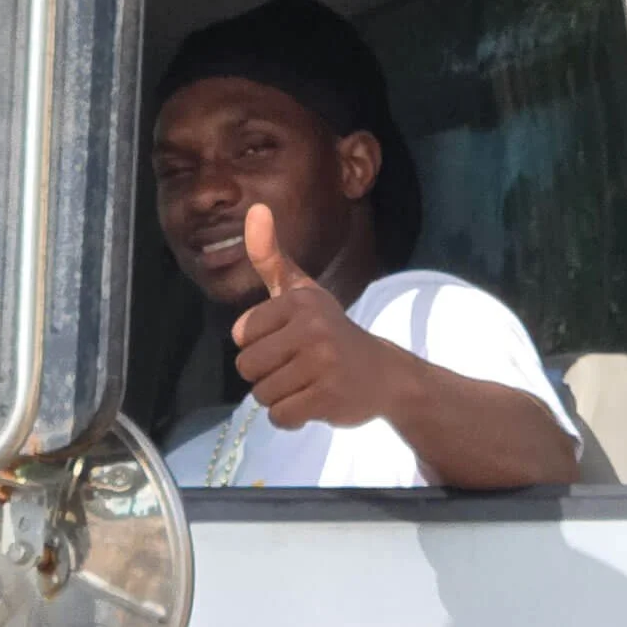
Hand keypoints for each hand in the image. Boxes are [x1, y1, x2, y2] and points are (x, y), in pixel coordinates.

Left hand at [231, 204, 401, 429]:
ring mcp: (322, 363)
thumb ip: (271, 257)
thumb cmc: (330, 331)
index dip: (260, 344)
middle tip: (298, 366)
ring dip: (281, 396)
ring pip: (263, 394)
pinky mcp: (329, 396)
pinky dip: (292, 416)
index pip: (241, 335)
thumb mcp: (301, 291)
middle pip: (247, 367)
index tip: (289, 340)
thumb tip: (255, 209)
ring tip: (308, 382)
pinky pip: (281, 416)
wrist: (385, 373)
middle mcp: (311, 327)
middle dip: (267, 374)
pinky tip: (315, 400)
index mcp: (299, 300)